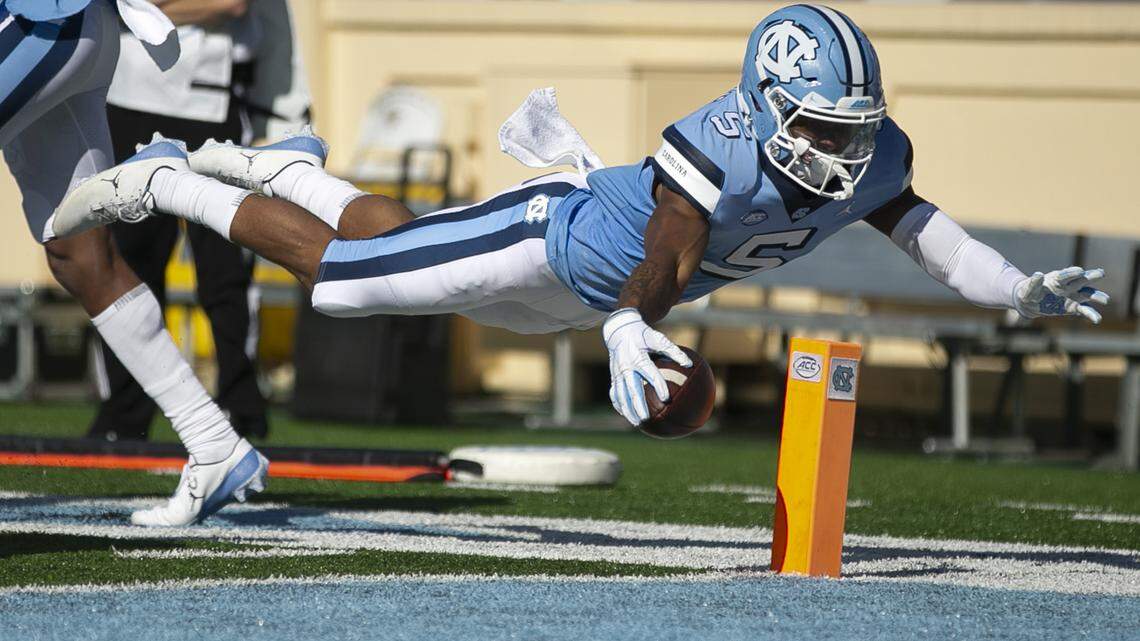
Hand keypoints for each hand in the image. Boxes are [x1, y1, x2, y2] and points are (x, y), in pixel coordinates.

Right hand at [603, 308, 691, 425]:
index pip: (649, 373)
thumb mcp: (658, 339)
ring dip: (627, 409)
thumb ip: (673, 351)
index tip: (666, 398)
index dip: (658, 385)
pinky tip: (626, 415)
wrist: (619, 329)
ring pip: (620, 395)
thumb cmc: (642, 335)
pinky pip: (614, 393)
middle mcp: (626, 367)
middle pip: (631, 389)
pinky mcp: (613, 376)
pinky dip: (619, 404)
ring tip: (636, 423)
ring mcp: (617, 373)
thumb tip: (690, 364)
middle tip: (646, 418)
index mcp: (638, 357)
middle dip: (637, 405)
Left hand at [1014, 266, 1109, 323]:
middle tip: (1101, 273)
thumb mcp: (1028, 289)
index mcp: (1057, 278)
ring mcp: (1072, 296)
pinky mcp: (1073, 307)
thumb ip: (1033, 283)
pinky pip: (1084, 310)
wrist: (1030, 303)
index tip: (1080, 271)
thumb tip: (1038, 274)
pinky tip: (1097, 319)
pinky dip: (1091, 314)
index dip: (1072, 272)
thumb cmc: (1029, 292)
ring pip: (1088, 294)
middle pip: (1082, 280)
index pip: (1066, 274)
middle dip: (1091, 276)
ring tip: (1105, 300)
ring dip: (1097, 296)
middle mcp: (1068, 285)